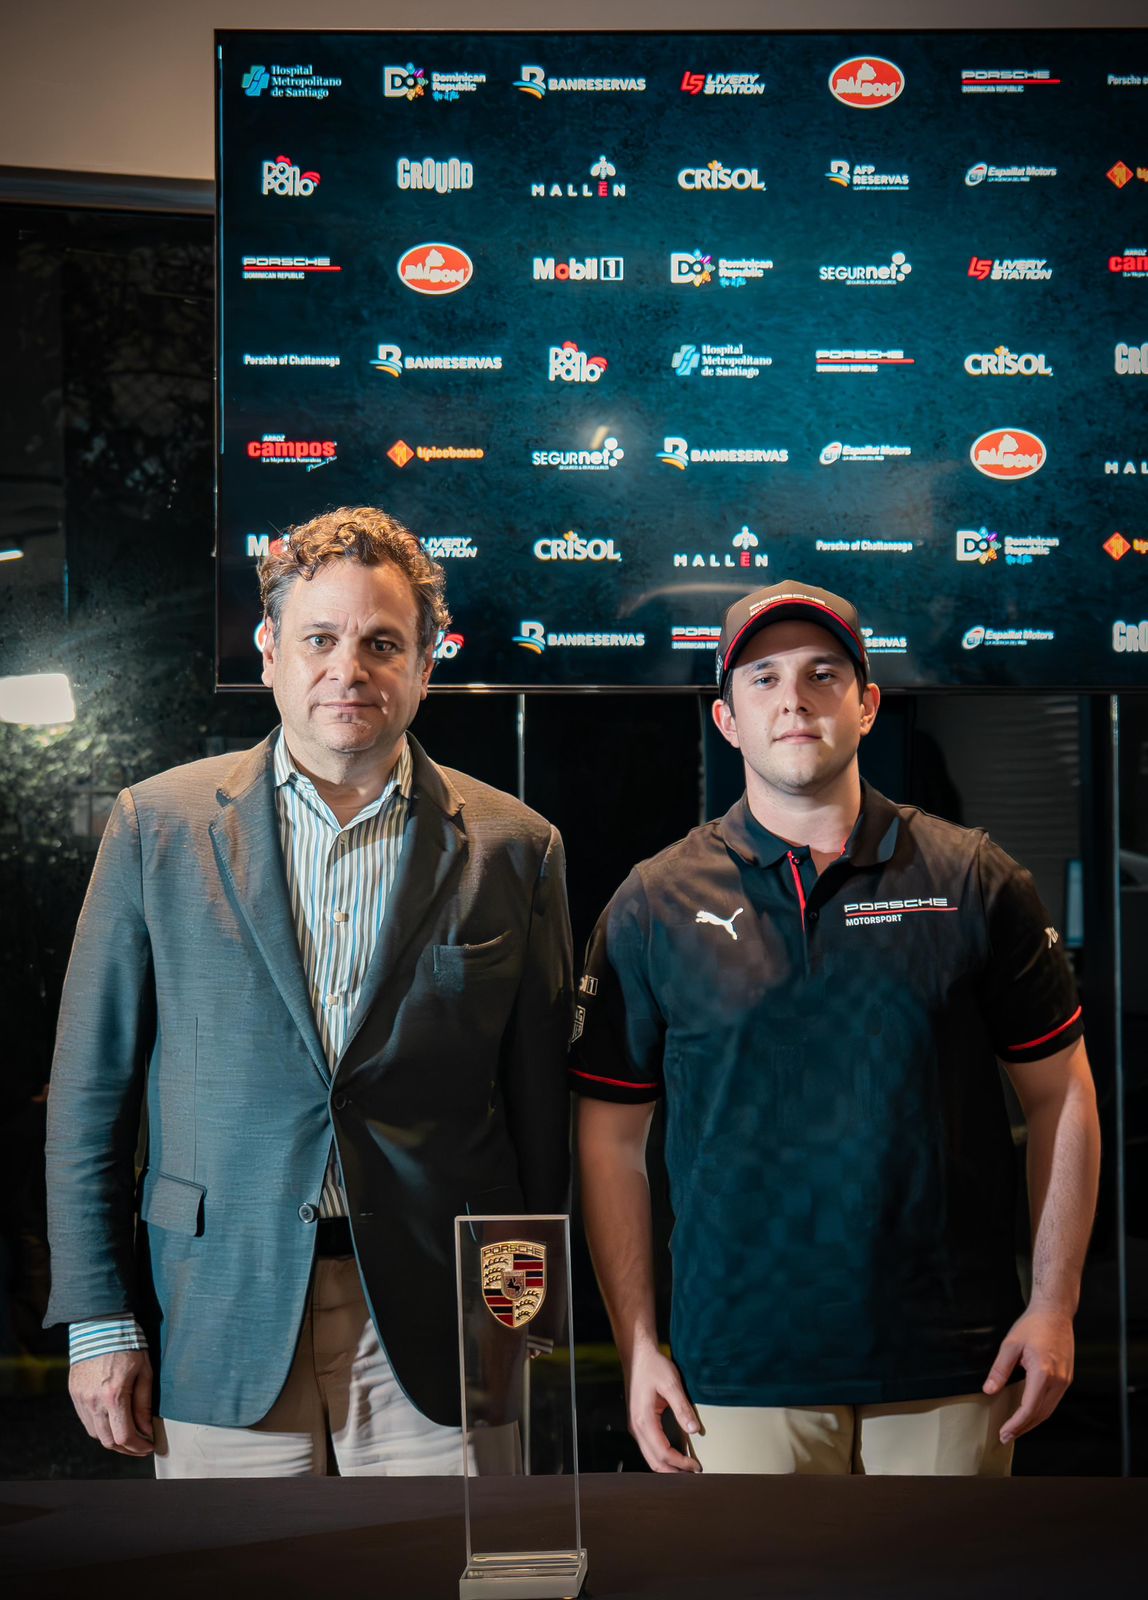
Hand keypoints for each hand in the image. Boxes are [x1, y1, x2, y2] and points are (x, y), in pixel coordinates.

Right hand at [68, 1349, 154, 1455]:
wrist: (100, 1324)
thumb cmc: (127, 1343)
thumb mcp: (144, 1370)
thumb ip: (144, 1403)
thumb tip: (146, 1429)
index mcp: (114, 1395)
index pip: (125, 1436)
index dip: (139, 1447)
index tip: (149, 1446)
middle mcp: (94, 1402)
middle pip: (108, 1441)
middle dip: (127, 1448)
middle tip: (140, 1445)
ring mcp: (81, 1399)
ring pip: (96, 1434)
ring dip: (112, 1439)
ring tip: (128, 1434)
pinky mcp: (74, 1394)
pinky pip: (86, 1421)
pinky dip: (100, 1427)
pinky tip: (112, 1421)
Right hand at [625, 1342, 700, 1472]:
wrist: (637, 1354)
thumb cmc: (653, 1366)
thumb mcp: (671, 1383)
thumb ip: (682, 1407)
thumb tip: (694, 1430)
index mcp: (643, 1420)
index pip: (662, 1452)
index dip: (680, 1463)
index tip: (697, 1466)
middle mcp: (636, 1427)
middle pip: (653, 1461)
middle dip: (673, 1471)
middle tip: (692, 1474)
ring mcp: (636, 1425)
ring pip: (650, 1456)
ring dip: (667, 1465)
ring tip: (685, 1469)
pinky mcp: (639, 1422)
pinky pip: (649, 1447)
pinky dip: (661, 1456)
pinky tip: (674, 1455)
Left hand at [983, 1304, 1073, 1443]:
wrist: (1055, 1313)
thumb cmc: (1033, 1325)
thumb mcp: (1010, 1345)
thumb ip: (1000, 1369)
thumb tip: (989, 1390)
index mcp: (1043, 1373)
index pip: (1029, 1408)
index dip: (1016, 1424)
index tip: (1004, 1433)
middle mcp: (1058, 1381)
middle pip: (1040, 1414)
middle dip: (1022, 1428)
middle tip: (1006, 1436)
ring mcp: (1065, 1380)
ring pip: (1049, 1410)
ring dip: (1032, 1422)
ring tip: (1015, 1429)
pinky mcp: (1067, 1378)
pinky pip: (1053, 1401)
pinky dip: (1040, 1411)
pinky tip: (1029, 1413)